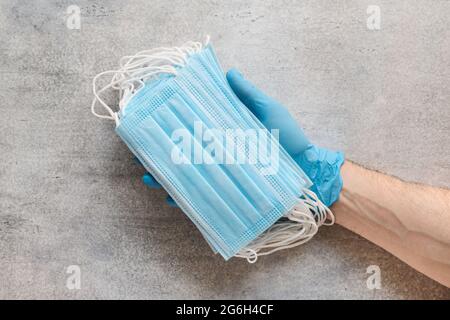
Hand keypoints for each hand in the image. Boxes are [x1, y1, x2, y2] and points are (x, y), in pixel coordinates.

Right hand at [141, 68, 343, 206]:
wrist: (308, 172)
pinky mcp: (230, 195)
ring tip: (150, 177)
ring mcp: (224, 176)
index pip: (195, 128)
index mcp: (226, 133)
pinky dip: (188, 200)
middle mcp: (220, 155)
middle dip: (162, 155)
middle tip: (142, 155)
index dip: (175, 126)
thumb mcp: (270, 112)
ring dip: (167, 178)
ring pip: (190, 177)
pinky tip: (172, 198)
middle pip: (186, 154)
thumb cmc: (291, 139)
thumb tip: (228, 73)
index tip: (155, 123)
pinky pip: (205, 199)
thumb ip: (250, 95)